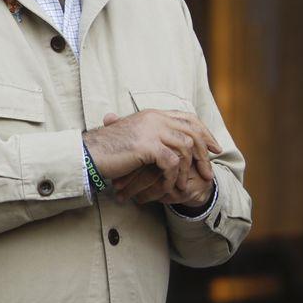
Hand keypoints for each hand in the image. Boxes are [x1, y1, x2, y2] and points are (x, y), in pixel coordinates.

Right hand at [83, 110, 221, 201]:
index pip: (188, 118)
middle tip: (209, 171)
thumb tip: (170, 147)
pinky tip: (169, 188)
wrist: (87, 154)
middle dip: (205, 153)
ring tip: (186, 185)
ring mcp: (151, 130)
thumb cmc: (107, 150)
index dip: (205, 133)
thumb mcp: (133, 137)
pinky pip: (171, 163)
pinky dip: (173, 177)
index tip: (214, 148)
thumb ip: (152, 136)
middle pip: (192, 132)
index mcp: (152, 114)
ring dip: (189, 169)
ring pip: (185, 148)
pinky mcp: (147, 145)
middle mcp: (154, 118)